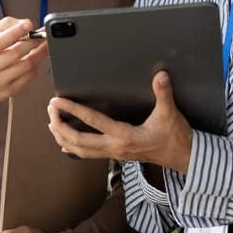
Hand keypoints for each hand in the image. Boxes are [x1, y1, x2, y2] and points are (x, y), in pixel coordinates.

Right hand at [0, 17, 49, 103]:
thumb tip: (24, 24)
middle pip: (16, 53)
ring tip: (42, 46)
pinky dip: (35, 66)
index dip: (15, 32)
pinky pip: (29, 77)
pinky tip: (34, 60)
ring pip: (26, 65)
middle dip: (33, 41)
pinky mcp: (9, 90)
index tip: (28, 24)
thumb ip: (5, 26)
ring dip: (38, 53)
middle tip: (42, 34)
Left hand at [48, 70, 193, 172]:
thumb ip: (164, 94)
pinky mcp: (115, 155)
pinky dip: (73, 148)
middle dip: (61, 125)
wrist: (182, 157)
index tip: (59, 101)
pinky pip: (88, 154)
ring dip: (63, 137)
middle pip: (79, 140)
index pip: (93, 122)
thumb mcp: (170, 113)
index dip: (74, 110)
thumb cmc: (175, 137)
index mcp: (125, 136)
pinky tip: (64, 142)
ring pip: (80, 150)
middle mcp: (115, 147)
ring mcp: (114, 153)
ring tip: (51, 123)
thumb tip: (161, 76)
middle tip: (51, 109)